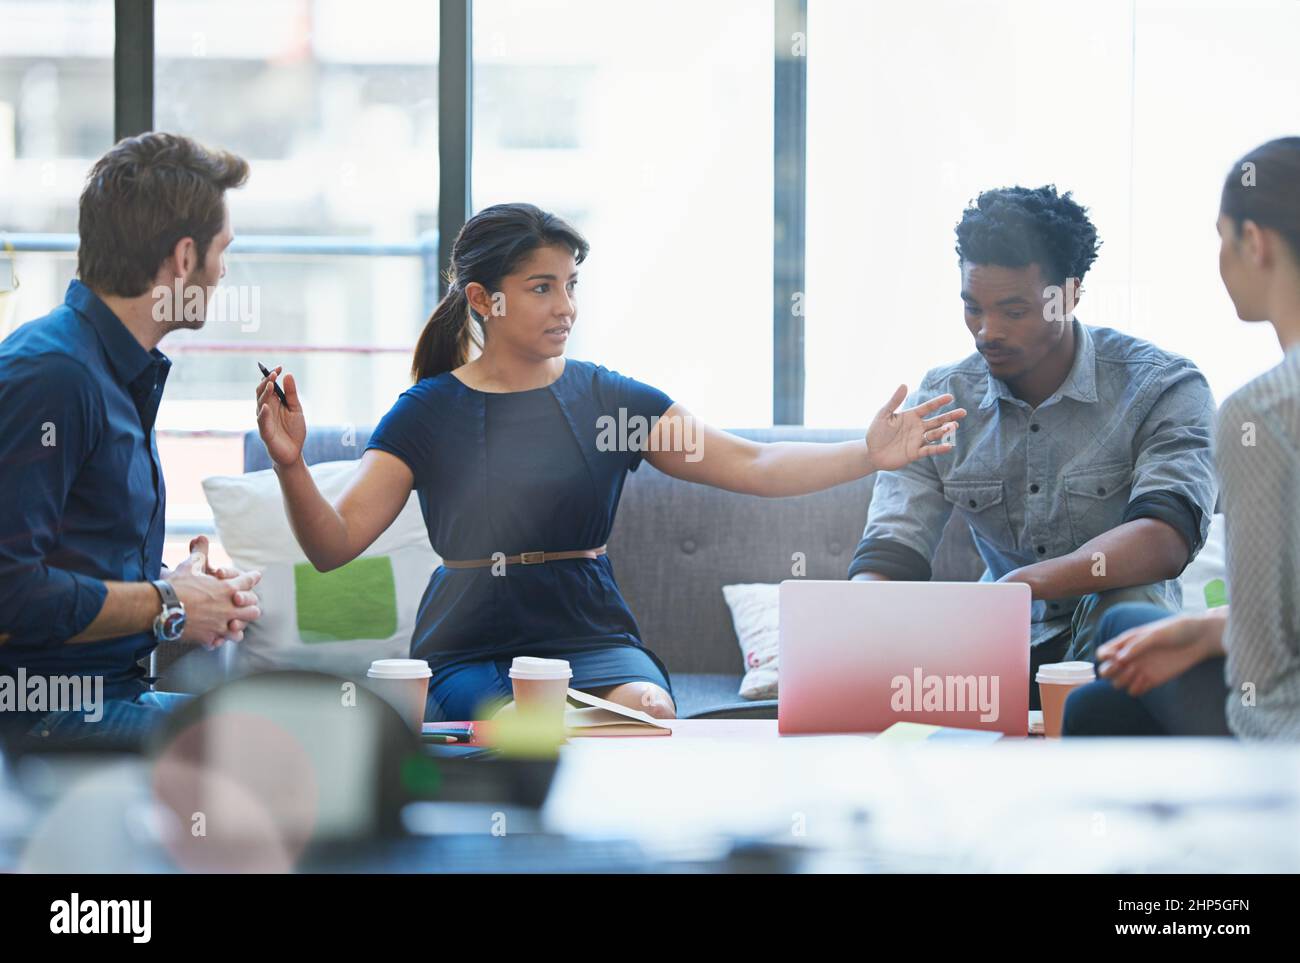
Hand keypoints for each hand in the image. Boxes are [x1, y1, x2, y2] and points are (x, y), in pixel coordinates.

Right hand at [185, 535, 252, 641]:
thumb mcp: (190, 565)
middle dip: (249, 607)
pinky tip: (214, 637)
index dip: (252, 578)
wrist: (160, 607)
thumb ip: (199, 552)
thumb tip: (201, 537)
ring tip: (231, 624)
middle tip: (243, 605)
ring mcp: (220, 624)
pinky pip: (221, 642)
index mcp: (227, 588)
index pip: (249, 582)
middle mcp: (228, 607)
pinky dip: (218, 639)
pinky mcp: (208, 637)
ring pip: (240, 630)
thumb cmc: (176, 585)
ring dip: (236, 626)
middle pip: (253, 610)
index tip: (255, 576)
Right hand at [255, 365, 306, 467]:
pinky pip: (262, 422)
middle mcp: (266, 410)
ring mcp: (264, 421)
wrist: (294, 452)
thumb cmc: (293, 431)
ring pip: (260, 404)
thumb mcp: (296, 409)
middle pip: (262, 393)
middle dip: (267, 382)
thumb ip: (291, 394)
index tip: (280, 367)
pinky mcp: (265, 432)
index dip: (272, 376)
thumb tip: (288, 375)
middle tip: (274, 373)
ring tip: (271, 385)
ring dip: (265, 394)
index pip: (269, 386)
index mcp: (274, 403)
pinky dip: (263, 414)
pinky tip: (266, 407)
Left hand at [865, 385, 966, 471]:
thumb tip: (904, 384)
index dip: (938, 402)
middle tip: (963, 412)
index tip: (950, 397)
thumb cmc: (876, 431)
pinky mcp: (915, 453)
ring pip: (935, 434)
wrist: (871, 452)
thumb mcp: (884, 414)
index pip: (928, 407)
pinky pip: (929, 450)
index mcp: (911, 416)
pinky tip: (948, 446)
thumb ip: (894, 401)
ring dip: (945, 431)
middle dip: (950, 416)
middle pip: (937, 421)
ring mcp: (918, 440)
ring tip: (954, 426)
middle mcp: (917, 427)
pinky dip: (939, 448)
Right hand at [1096, 613, 1214, 696]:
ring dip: (1122, 681)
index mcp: (1127, 642)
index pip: (1103, 652)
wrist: (1200, 639)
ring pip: (1118, 683)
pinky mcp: (1152, 681)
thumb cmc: (1176, 630)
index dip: (1104, 657)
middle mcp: (1130, 657)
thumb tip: (1118, 659)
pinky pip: (1135, 691)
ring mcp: (1140, 670)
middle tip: (1124, 667)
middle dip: (1109, 671)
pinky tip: (1147, 681)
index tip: (1117, 656)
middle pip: (1106, 670)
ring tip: (1138, 673)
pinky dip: (1136, 689)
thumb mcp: (1155, 634)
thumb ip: (1137, 646)